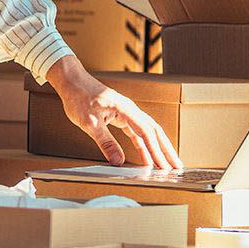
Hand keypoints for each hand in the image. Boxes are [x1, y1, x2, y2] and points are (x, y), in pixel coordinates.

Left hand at [45, 56, 182, 169]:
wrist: (72, 81)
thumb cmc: (78, 97)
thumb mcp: (89, 123)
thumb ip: (105, 142)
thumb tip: (118, 161)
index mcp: (126, 110)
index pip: (146, 133)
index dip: (156, 151)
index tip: (162, 166)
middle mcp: (130, 110)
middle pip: (154, 131)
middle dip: (166, 150)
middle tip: (176, 166)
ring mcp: (127, 112)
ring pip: (148, 131)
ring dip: (158, 147)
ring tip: (167, 163)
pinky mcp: (120, 115)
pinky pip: (137, 131)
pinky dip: (143, 144)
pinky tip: (147, 155)